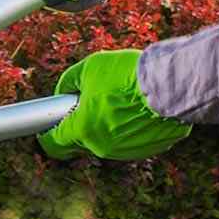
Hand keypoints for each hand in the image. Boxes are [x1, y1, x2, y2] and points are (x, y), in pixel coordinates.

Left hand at [38, 49, 191, 160]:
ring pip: (110, 140)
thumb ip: (70, 81)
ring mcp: (127, 150)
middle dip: (84, 124)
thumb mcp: (91, 67)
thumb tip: (63, 92)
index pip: (54, 144)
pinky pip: (135, 139)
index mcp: (83, 129)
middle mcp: (102, 146)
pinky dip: (134, 127)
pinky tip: (142, 107)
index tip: (48, 129)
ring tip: (124, 99)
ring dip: (110, 125)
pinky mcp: (151, 148)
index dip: (48, 136)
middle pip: (83, 141)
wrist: (171, 83)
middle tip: (95, 102)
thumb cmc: (128, 74)